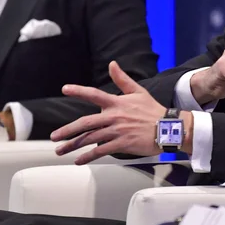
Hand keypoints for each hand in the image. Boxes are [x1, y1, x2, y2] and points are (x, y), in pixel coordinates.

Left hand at [51, 61, 186, 164]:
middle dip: (68, 130)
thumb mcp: (138, 91)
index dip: (79, 91)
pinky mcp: (122, 144)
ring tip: (60, 150)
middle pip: (85, 123)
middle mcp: (114, 116)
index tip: (65, 89)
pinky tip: (79, 160)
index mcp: (117, 103)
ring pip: (90, 139)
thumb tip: (112, 64)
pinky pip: (101, 151)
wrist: (169, 128)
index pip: (95, 94)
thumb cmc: (154, 110)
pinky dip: (88, 156)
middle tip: (55, 136)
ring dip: (73, 145)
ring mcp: (117, 131)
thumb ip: (122, 79)